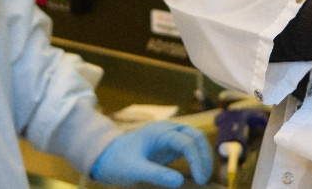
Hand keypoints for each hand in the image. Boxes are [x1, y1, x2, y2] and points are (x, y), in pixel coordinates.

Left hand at [90, 121, 212, 187]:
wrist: (107, 157)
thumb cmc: (118, 161)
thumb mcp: (134, 170)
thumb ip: (156, 174)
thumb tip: (179, 181)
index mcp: (159, 132)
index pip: (187, 141)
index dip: (197, 160)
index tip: (200, 180)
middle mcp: (167, 130)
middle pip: (196, 136)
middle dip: (205, 156)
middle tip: (204, 179)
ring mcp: (169, 137)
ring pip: (195, 140)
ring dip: (203, 157)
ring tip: (202, 178)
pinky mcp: (170, 146)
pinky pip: (189, 149)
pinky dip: (197, 159)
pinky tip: (197, 174)